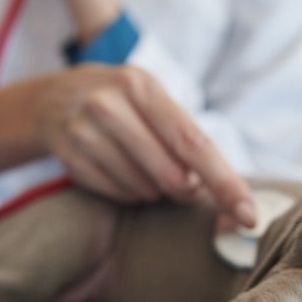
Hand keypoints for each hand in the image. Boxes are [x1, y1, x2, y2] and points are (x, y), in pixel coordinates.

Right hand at [0, 64, 256, 227]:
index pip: (195, 144)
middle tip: (182, 182)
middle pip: (172, 175)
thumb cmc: (122, 104)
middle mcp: (110, 105)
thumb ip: (185, 140)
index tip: (249, 215)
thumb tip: (215, 193)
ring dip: (154, 189)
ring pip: (145, 190)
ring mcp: (85, 132)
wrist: (52, 99)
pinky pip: (119, 195)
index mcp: (142, 86)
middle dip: (186, 189)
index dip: (226, 182)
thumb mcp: (152, 102)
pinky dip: (129, 192)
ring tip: (140, 163)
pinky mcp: (70, 157)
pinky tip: (119, 169)